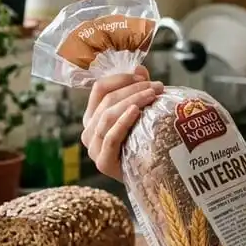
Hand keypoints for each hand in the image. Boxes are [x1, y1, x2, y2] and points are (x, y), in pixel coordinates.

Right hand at [81, 65, 163, 180]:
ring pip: (109, 116)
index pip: (99, 89)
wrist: (149, 178)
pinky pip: (110, 137)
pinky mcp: (103, 162)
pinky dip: (123, 121)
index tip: (142, 75)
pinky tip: (136, 111)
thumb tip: (140, 67)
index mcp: (93, 117)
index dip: (120, 78)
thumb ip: (137, 91)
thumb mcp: (139, 114)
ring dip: (132, 101)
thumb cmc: (143, 143)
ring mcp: (94, 148)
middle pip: (107, 101)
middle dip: (133, 89)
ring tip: (152, 95)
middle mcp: (88, 131)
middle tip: (156, 86)